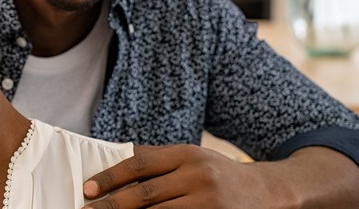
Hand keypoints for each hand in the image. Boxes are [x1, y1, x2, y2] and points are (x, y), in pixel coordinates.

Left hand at [82, 144, 358, 207]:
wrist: (271, 192)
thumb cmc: (221, 175)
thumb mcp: (193, 159)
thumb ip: (159, 163)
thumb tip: (114, 170)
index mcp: (188, 154)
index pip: (140, 163)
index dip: (110, 177)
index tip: (87, 189)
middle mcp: (198, 176)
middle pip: (144, 194)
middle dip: (111, 205)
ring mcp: (209, 203)